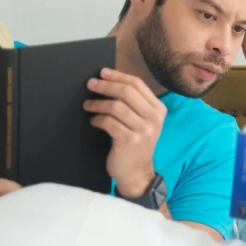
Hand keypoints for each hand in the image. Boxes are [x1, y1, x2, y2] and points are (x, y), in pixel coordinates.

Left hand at [84, 68, 166, 197]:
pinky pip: (109, 122)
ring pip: (116, 106)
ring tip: (87, 105)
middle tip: (90, 84)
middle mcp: (154, 118)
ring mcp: (143, 130)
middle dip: (106, 86)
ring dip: (98, 104)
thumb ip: (133, 104)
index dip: (118, 76)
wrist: (137, 173)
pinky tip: (93, 121)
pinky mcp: (129, 140)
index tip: (102, 73)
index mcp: (158, 109)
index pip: (137, 84)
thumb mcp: (142, 122)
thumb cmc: (136, 144)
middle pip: (126, 92)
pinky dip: (98, 119)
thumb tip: (109, 81)